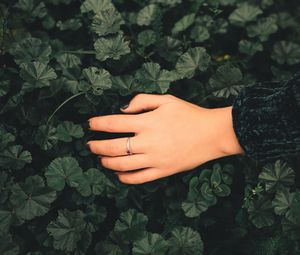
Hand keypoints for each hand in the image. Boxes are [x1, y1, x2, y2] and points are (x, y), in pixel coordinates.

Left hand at [87, 93, 243, 183]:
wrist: (212, 134)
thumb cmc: (189, 115)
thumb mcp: (166, 100)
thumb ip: (142, 100)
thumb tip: (123, 110)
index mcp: (148, 122)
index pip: (114, 123)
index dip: (98, 124)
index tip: (90, 124)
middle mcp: (148, 142)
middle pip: (113, 147)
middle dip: (97, 146)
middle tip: (90, 145)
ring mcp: (155, 159)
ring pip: (123, 165)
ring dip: (107, 162)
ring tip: (101, 158)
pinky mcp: (163, 171)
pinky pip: (139, 178)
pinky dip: (125, 178)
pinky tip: (118, 173)